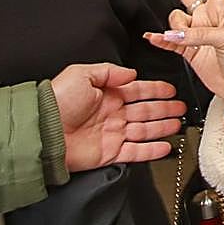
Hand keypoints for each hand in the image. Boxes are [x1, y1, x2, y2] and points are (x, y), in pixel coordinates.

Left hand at [50, 63, 185, 170]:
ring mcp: (112, 134)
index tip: (170, 90)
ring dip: (163, 127)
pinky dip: (152, 150)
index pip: (138, 90)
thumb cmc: (56, 101)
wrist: (42, 130)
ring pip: (145, 130)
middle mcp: (112, 114)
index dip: (156, 90)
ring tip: (178, 124)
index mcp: (107, 94)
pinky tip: (165, 146)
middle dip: (165, 108)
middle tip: (180, 107)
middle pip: (146, 110)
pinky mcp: (110, 153)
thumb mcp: (82, 73)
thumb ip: (109, 71)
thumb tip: (131, 73)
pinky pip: (137, 151)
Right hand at [144, 0, 223, 122]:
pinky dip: (159, 39)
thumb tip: (175, 34)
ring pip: (174, 19)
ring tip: (186, 39)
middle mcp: (206, 18)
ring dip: (175, 28)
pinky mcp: (186, 50)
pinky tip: (154, 38)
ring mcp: (195, 33)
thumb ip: (200, 34)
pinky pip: (167, 40)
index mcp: (221, 10)